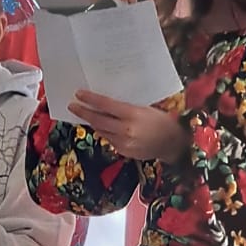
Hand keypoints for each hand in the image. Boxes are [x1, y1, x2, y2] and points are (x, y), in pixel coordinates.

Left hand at [69, 93, 187, 162]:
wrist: (173, 143)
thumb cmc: (162, 121)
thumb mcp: (145, 108)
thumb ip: (126, 108)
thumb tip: (106, 104)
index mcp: (133, 114)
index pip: (106, 105)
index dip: (90, 99)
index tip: (79, 94)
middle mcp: (126, 130)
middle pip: (98, 120)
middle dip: (83, 112)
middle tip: (72, 106)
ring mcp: (124, 143)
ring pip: (101, 131)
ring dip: (92, 122)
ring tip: (84, 115)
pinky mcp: (124, 151)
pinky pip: (109, 140)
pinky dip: (105, 132)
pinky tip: (102, 127)